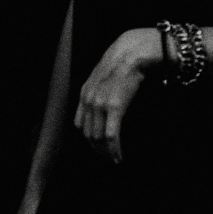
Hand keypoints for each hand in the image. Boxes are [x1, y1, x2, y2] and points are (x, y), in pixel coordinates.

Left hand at [74, 26, 164, 161]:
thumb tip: (103, 106)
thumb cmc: (122, 65)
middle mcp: (88, 101)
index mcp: (85, 94)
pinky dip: (114, 149)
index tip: (98, 147)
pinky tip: (118, 156)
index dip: (89, 139)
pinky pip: (111, 136)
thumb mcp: (102, 78)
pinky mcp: (114, 108)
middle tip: (107, 158)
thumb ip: (98, 92)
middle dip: (97, 150)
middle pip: (89, 134)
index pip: (80, 125)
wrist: (131, 54)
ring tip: (114, 159)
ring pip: (99, 138)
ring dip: (106, 152)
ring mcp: (100, 105)